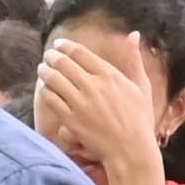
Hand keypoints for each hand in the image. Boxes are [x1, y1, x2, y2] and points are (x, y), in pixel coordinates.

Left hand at [29, 32, 169, 184]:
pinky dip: (45, 90)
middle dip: (52, 56)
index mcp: (110, 74)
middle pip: (63, 63)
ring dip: (45, 71)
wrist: (130, 150)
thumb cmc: (140, 119)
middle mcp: (93, 85)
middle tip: (48, 56)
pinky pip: (51, 99)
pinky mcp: (71, 119)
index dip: (65, 46)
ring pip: (53, 79)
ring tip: (42, 69)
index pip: (80, 52)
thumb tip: (133, 33)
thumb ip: (134, 59)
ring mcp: (80, 102)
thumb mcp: (141, 85)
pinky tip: (44, 89)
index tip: (59, 44)